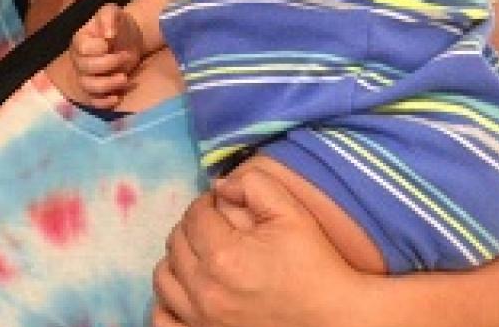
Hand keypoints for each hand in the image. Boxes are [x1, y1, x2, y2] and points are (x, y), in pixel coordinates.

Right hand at [71, 4, 146, 108]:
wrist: (129, 39)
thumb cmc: (118, 25)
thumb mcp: (114, 12)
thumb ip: (108, 17)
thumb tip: (108, 35)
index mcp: (80, 41)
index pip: (83, 49)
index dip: (98, 48)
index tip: (111, 42)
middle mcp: (79, 60)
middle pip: (85, 69)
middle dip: (108, 65)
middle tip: (126, 57)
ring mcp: (86, 77)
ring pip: (89, 87)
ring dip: (108, 85)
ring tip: (125, 78)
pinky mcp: (96, 91)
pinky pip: (94, 103)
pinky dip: (104, 103)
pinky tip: (117, 97)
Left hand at [153, 168, 367, 326]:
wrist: (335, 318)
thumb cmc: (317, 267)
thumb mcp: (294, 214)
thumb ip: (255, 186)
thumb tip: (220, 184)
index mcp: (224, 254)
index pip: (195, 215)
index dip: (206, 203)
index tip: (220, 204)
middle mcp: (205, 288)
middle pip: (176, 243)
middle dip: (192, 226)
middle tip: (212, 225)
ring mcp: (200, 318)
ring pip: (164, 278)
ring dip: (177, 259)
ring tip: (198, 254)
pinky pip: (163, 320)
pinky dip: (166, 302)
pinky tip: (185, 290)